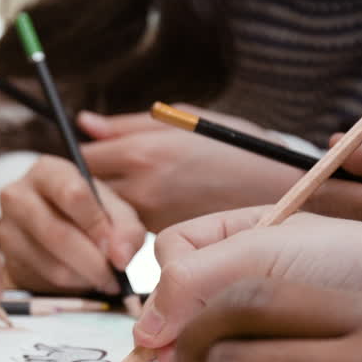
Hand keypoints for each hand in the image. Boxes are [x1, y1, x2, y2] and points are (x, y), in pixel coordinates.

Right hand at [0, 155, 145, 293]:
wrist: (58, 228)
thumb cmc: (89, 213)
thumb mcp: (115, 211)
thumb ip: (126, 230)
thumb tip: (120, 258)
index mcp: (47, 171)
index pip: (72, 194)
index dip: (98, 225)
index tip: (118, 249)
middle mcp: (17, 194)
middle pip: (58, 233)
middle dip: (94, 261)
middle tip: (116, 276)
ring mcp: (6, 228)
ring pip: (51, 263)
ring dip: (85, 277)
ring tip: (105, 278)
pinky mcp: (7, 259)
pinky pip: (43, 279)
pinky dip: (71, 285)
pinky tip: (83, 278)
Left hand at [78, 108, 301, 229]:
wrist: (287, 187)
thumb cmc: (239, 146)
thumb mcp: (185, 120)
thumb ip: (127, 125)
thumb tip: (85, 124)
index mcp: (145, 152)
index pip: (81, 161)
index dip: (74, 160)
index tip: (77, 159)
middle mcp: (144, 190)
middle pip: (86, 195)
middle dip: (82, 190)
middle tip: (91, 183)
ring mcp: (156, 219)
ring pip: (109, 216)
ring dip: (107, 209)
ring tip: (129, 199)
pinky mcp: (171, 240)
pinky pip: (136, 232)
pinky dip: (134, 224)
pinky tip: (153, 215)